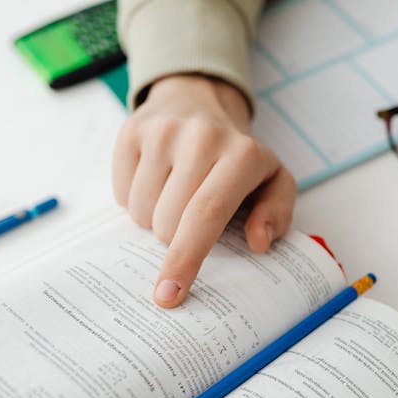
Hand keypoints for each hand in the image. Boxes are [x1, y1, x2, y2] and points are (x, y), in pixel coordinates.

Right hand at [112, 75, 295, 307]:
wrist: (200, 101)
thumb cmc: (239, 157)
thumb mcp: (274, 181)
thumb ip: (277, 214)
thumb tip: (259, 242)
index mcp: (242, 155)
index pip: (206, 214)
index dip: (185, 259)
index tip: (169, 295)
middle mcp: (201, 137)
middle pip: (168, 222)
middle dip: (175, 238)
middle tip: (192, 217)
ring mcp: (162, 131)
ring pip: (141, 212)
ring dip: (155, 218)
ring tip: (176, 193)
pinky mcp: (131, 129)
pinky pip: (121, 194)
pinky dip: (136, 198)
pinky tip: (157, 178)